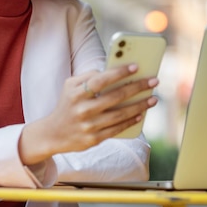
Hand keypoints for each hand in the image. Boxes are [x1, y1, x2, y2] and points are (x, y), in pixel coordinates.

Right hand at [18, 64, 157, 164]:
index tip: (136, 66)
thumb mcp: (70, 86)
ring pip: (120, 115)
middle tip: (154, 81)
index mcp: (76, 93)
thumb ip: (88, 76)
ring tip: (153, 98)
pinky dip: (130, 121)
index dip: (119, 72)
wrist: (53, 134)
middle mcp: (83, 110)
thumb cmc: (67, 104)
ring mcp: (89, 126)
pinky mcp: (94, 139)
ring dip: (140, 106)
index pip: (101, 80)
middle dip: (138, 87)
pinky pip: (117, 129)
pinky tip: (141, 114)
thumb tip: (111, 71)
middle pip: (116, 97)